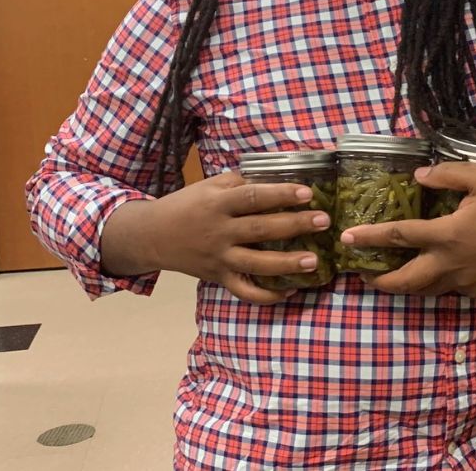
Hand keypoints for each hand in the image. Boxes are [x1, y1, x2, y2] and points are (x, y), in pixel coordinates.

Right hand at [101, 171, 329, 304]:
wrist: (152, 235)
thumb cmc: (187, 205)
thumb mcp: (209, 186)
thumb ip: (240, 183)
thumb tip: (276, 179)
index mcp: (217, 204)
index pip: (252, 197)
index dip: (280, 194)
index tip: (307, 192)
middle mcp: (219, 232)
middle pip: (260, 229)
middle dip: (294, 225)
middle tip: (323, 221)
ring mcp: (219, 258)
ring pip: (256, 264)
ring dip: (287, 264)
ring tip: (314, 261)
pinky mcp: (218, 278)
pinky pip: (244, 292)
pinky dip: (267, 296)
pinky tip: (291, 291)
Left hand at [340, 162, 475, 297]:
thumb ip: (447, 174)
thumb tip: (418, 177)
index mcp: (447, 234)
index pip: (399, 236)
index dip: (370, 237)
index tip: (347, 238)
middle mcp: (450, 263)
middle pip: (404, 281)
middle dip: (378, 280)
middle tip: (361, 274)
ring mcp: (463, 282)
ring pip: (423, 291)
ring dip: (402, 286)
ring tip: (387, 277)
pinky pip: (447, 290)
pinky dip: (432, 284)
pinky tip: (430, 273)